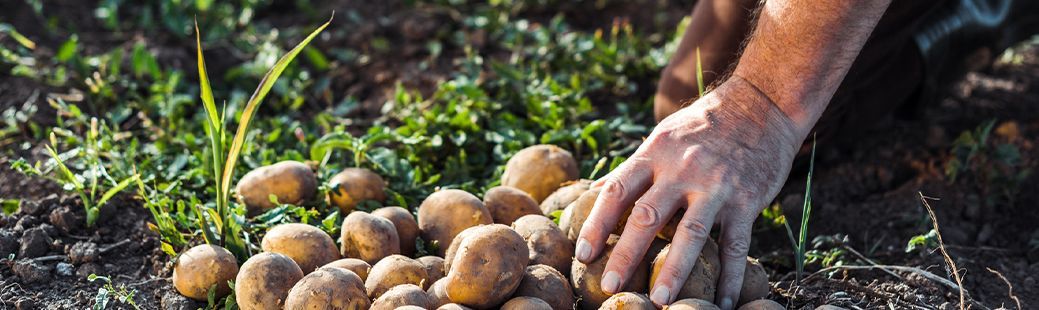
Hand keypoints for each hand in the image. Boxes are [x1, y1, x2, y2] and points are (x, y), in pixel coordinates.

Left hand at [575, 77, 804, 308]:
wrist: (760, 106)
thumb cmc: (702, 126)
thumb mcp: (661, 137)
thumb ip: (632, 169)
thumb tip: (592, 194)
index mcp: (654, 154)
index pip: (616, 191)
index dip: (596, 224)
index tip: (583, 255)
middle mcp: (682, 170)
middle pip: (647, 217)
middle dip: (625, 255)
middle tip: (610, 286)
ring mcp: (716, 186)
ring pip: (690, 235)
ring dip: (674, 272)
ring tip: (660, 301)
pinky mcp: (747, 201)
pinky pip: (736, 245)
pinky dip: (730, 277)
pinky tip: (723, 303)